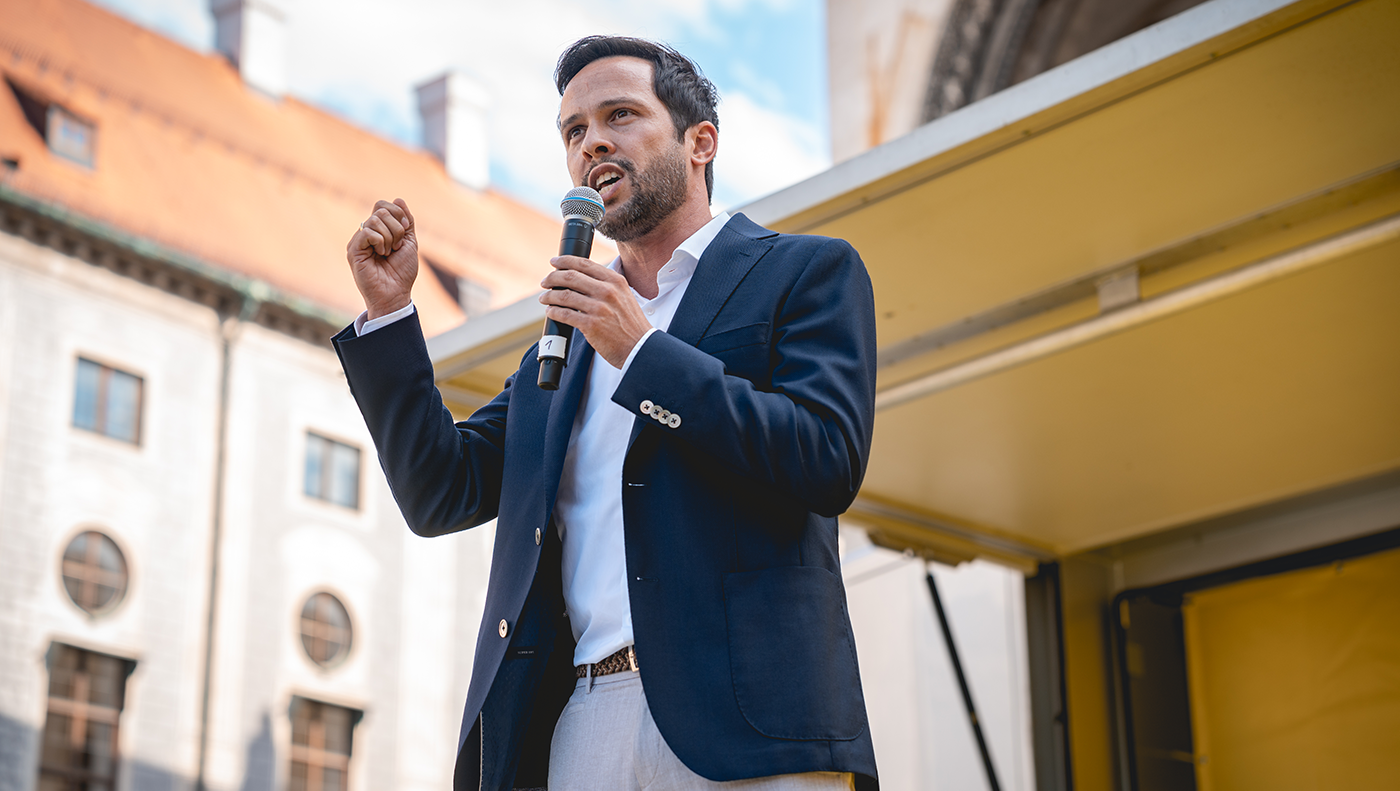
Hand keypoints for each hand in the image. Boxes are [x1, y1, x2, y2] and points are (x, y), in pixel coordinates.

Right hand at [347, 199, 416, 318]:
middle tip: (396, 247)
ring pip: (375, 220)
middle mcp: (366, 233)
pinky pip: (367, 232)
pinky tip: (380, 255)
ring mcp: (358, 241)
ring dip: (390, 237)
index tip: (405, 231)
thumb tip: (398, 199)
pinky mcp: (353, 250)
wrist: (395, 294)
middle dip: (397, 228)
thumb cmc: (402, 272)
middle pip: (381, 210)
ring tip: (388, 253)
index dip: (398, 213)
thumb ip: (406, 222)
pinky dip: (380, 242)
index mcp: (378, 230)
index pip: (383, 205)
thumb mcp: (409, 242)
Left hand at [539, 256, 651, 367]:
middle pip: (570, 276)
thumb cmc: (631, 324)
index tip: (554, 262)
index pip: (584, 264)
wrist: (640, 347)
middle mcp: (607, 292)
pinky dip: (553, 312)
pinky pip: (565, 314)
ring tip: (544, 298)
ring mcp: (599, 308)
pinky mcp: (591, 325)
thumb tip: (580, 278)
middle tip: (545, 281)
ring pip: (564, 295)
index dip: (565, 261)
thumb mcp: (625, 296)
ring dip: (549, 296)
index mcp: (615, 281)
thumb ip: (607, 285)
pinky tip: (550, 312)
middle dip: (552, 277)